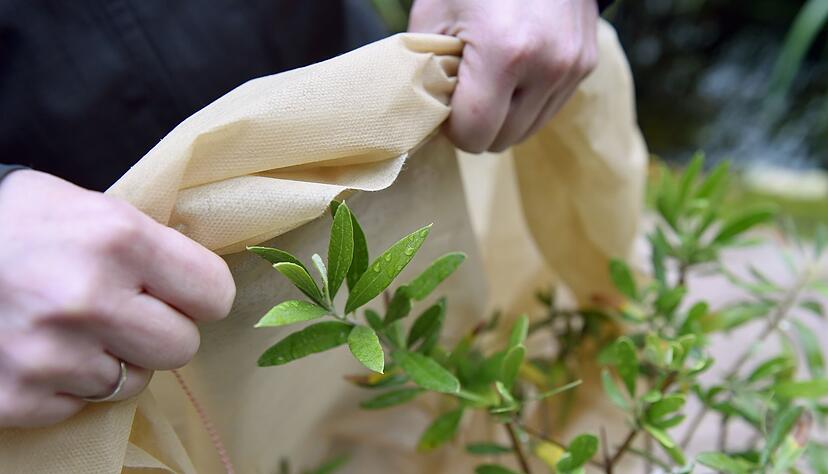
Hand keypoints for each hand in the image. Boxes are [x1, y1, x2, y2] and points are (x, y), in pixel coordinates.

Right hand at [0, 170, 234, 426]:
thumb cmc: (16, 222)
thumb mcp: (89, 206)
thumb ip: (151, 243)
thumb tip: (200, 280)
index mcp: (118, 240)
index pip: (215, 294)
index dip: (200, 294)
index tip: (179, 292)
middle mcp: (88, 300)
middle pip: (182, 347)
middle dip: (160, 331)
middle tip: (126, 311)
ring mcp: (49, 355)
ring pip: (133, 381)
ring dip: (112, 360)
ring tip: (72, 326)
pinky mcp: (17, 397)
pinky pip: (80, 406)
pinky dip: (66, 385)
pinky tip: (39, 350)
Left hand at [409, 0, 598, 152]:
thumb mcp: (434, 14)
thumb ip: (425, 71)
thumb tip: (424, 116)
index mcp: (505, 54)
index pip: (475, 135)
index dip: (452, 127)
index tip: (444, 103)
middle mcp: (547, 66)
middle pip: (502, 140)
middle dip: (478, 124)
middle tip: (464, 89)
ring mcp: (572, 67)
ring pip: (527, 131)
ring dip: (504, 117)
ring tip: (490, 78)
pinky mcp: (586, 65)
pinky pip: (548, 109)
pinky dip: (526, 102)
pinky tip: (514, 71)